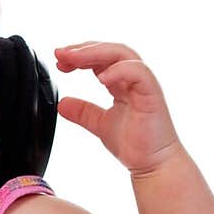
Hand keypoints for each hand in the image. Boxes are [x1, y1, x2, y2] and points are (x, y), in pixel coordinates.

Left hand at [54, 42, 182, 174]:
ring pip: (122, 54)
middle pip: (109, 50)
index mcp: (122, 83)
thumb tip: (61, 104)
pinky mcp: (152, 94)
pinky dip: (119, 70)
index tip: (59, 60)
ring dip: (95, 52)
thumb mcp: (100, 124)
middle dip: (83, 49)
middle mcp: (133, 79)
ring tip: (73, 58)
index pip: (100, 58)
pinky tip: (100, 77)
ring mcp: (144, 84)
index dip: (79, 55)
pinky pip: (138, 72)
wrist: (154, 165)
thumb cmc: (136, 145)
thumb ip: (83, 112)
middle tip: (60, 53)